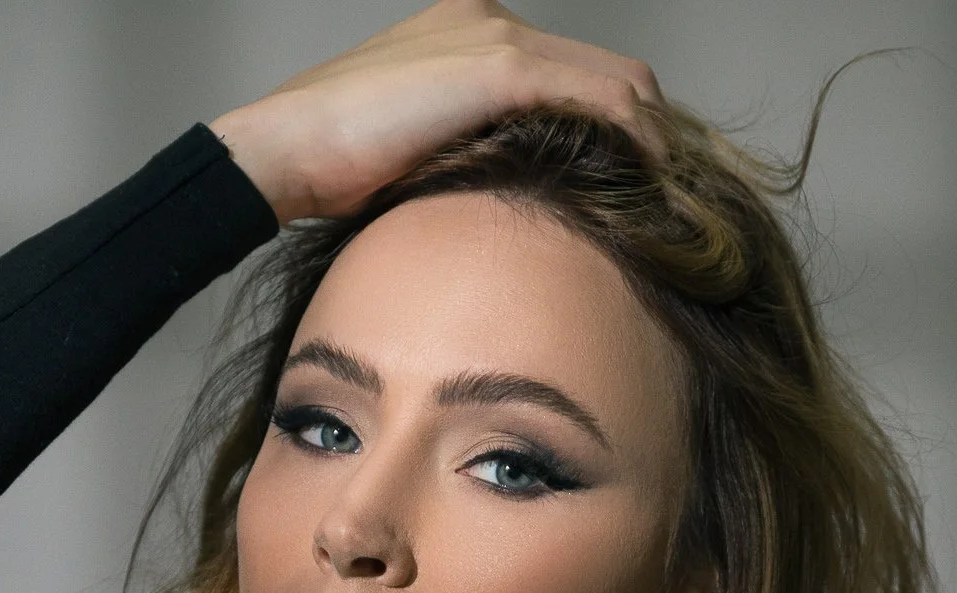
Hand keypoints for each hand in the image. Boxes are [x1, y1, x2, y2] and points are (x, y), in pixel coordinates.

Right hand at [208, 0, 666, 226]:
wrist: (289, 149)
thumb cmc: (335, 169)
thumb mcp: (419, 157)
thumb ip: (470, 158)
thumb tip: (513, 206)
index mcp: (471, 35)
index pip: (573, 73)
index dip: (614, 127)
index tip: (633, 183)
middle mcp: (492, 22)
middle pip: (610, 71)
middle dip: (648, 134)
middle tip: (667, 199)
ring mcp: (497, 38)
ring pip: (618, 82)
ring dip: (652, 142)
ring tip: (667, 201)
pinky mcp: (501, 68)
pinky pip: (600, 100)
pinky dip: (635, 141)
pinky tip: (650, 183)